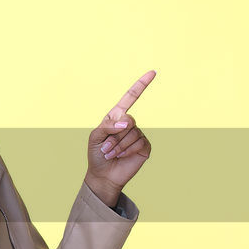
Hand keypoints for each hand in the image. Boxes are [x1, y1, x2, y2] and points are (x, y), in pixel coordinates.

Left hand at [85, 70, 155, 206]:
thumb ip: (107, 126)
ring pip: (132, 133)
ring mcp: (138, 134)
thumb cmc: (97, 155)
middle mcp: (129, 124)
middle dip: (114, 136)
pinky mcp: (145, 146)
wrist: (103, 175)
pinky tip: (122, 157)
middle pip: (127, 120)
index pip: (130, 97)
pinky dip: (127, 150)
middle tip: (106, 148)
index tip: (153, 72)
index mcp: (117, 117)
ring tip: (112, 154)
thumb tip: (127, 123)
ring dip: (118, 146)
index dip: (141, 85)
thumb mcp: (95, 137)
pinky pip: (139, 143)